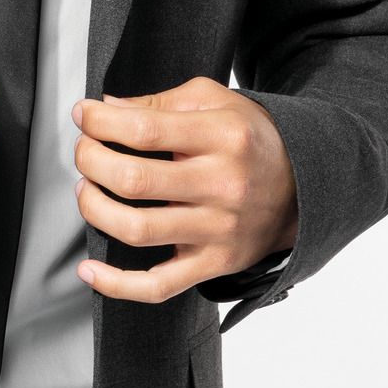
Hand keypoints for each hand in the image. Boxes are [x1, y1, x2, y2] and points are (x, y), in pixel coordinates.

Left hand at [71, 78, 297, 301]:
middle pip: (134, 180)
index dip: (99, 122)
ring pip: (137, 230)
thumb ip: (159, 102)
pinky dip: (117, 284)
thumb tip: (106, 107)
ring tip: (87, 189)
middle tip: (84, 151)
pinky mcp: (214, 264)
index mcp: (222, 137)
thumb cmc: (250, 139)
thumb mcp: (213, 101)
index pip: (144, 129)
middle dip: (90, 161)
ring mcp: (218, 230)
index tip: (84, 115)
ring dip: (94, 208)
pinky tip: (90, 269)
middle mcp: (222, 186)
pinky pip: (159, 286)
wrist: (303, 186)